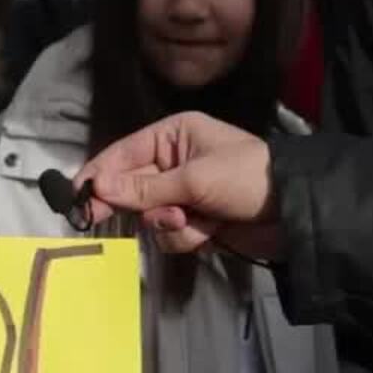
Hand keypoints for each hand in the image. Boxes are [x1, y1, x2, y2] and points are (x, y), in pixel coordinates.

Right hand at [73, 111, 284, 258]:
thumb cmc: (245, 178)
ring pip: (150, 216)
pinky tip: (209, 231)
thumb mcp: (194, 179)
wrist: (296, 212)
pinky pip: (172, 234)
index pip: (123, 153)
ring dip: (167, 223)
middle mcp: (174, 162)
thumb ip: (144, 188)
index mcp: (173, 136)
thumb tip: (97, 187)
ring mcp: (185, 194)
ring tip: (192, 220)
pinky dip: (187, 237)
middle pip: (131, 187)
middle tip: (93, 219)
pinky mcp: (197, 221)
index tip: (76, 196)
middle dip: (135, 204)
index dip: (99, 174)